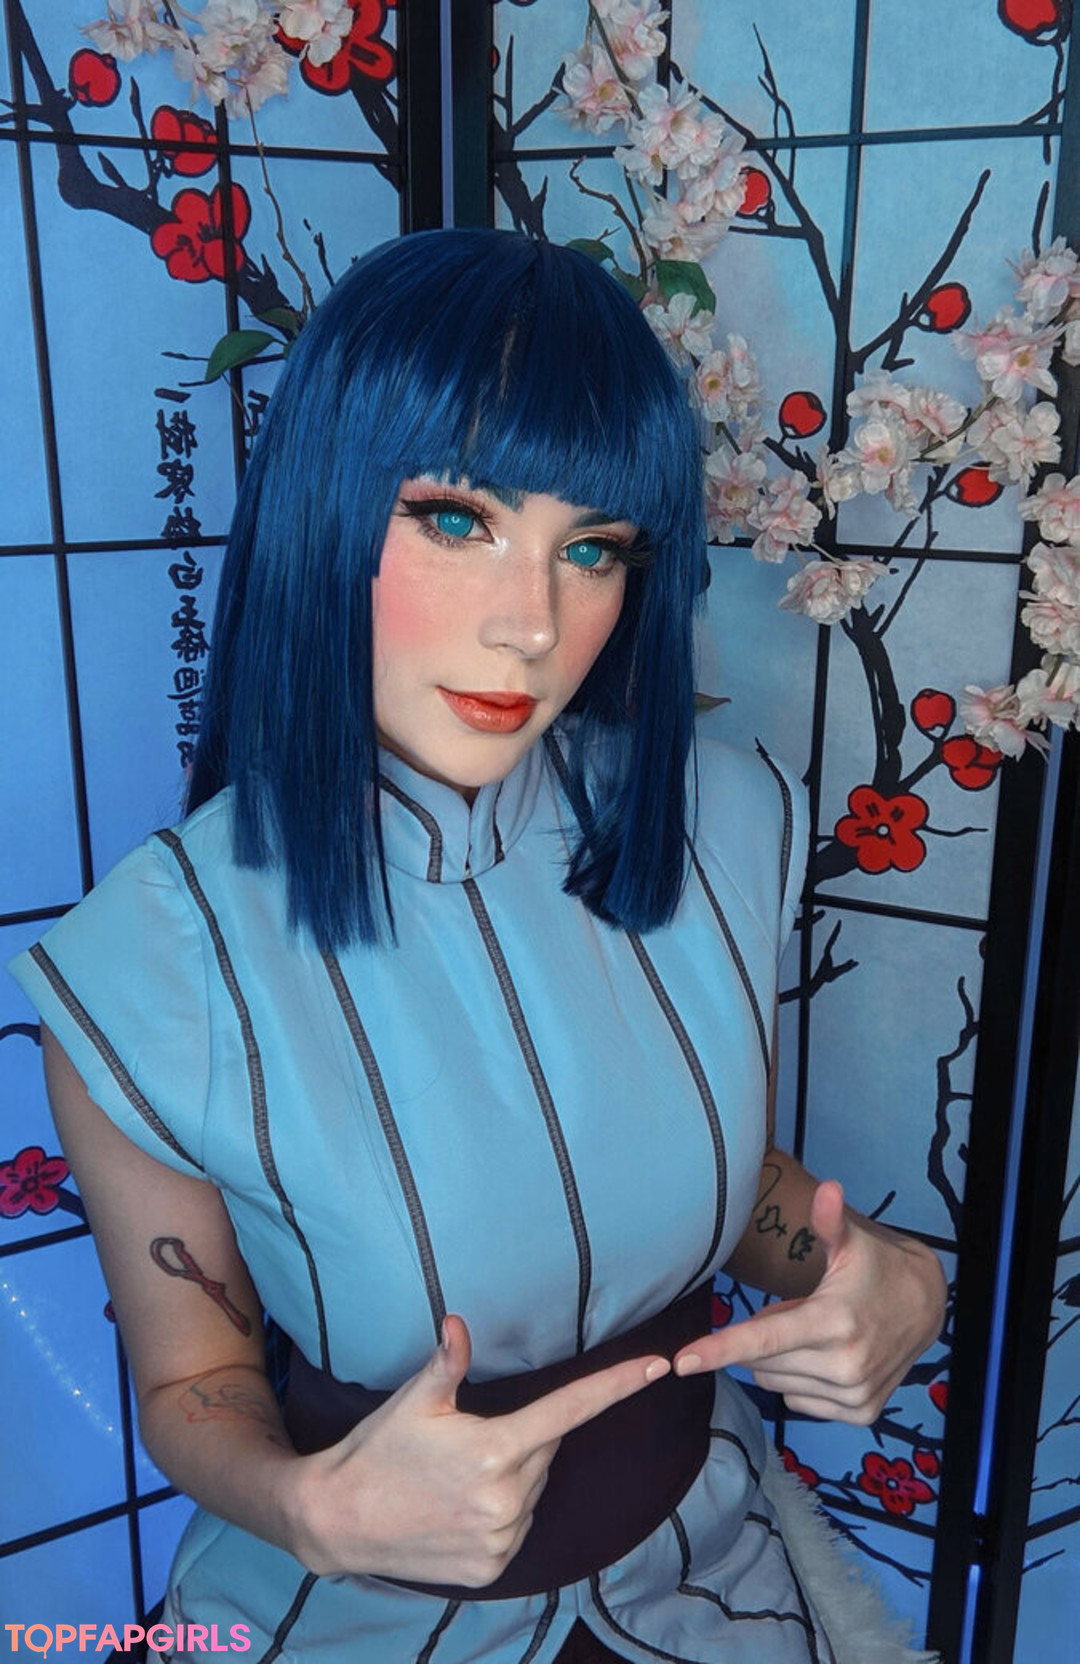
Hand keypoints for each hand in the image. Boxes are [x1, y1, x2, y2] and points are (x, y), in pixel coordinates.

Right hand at [286, 1314, 669, 1586]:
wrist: (336, 1520)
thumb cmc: (377, 1450)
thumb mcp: (413, 1401)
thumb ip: (446, 1362)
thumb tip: (459, 1323)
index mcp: (496, 1449)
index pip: (572, 1408)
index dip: (618, 1384)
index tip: (659, 1366)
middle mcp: (509, 1498)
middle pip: (546, 1449)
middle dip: (524, 1436)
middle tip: (472, 1437)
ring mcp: (503, 1539)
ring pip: (533, 1489)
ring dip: (513, 1475)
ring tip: (457, 1476)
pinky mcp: (493, 1568)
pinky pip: (518, 1526)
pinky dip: (502, 1511)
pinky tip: (461, 1507)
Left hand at [673, 1180, 945, 1424]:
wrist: (928, 1307)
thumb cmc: (878, 1268)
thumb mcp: (854, 1242)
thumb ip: (830, 1220)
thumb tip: (826, 1188)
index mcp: (834, 1321)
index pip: (764, 1340)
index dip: (719, 1350)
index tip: (681, 1361)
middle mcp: (843, 1365)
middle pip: (761, 1362)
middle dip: (761, 1338)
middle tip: (795, 1310)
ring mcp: (853, 1395)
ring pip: (775, 1383)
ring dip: (778, 1360)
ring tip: (814, 1331)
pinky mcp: (860, 1414)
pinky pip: (798, 1401)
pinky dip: (798, 1380)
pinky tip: (825, 1357)